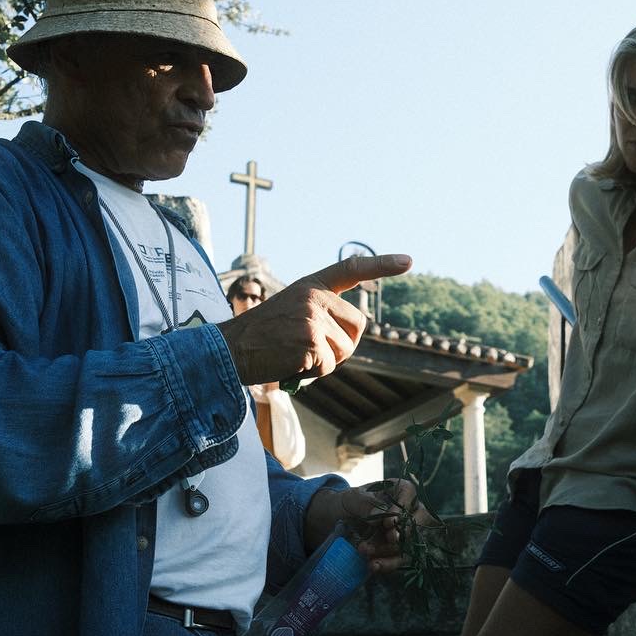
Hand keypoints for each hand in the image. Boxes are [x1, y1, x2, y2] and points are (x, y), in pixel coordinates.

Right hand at [217, 254, 411, 384]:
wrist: (227, 349)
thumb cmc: (260, 337)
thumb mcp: (291, 312)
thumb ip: (320, 314)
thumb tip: (352, 333)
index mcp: (311, 285)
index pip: (351, 269)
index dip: (381, 265)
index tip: (408, 261)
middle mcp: (315, 297)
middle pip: (357, 327)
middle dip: (342, 346)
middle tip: (310, 350)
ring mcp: (313, 318)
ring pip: (344, 351)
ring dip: (324, 362)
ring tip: (293, 355)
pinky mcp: (310, 341)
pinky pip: (327, 366)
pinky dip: (311, 374)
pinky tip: (289, 364)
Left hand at [304, 478, 429, 573]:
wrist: (335, 522)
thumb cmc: (347, 503)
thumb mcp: (351, 499)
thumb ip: (365, 504)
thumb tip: (381, 517)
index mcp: (397, 489)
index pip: (408, 493)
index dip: (402, 509)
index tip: (388, 522)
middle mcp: (407, 509)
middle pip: (417, 520)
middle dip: (402, 533)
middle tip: (390, 539)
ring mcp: (404, 531)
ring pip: (409, 543)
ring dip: (390, 551)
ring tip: (367, 555)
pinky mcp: (397, 550)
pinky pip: (400, 558)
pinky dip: (388, 564)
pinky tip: (374, 566)